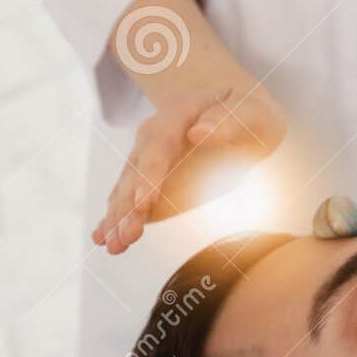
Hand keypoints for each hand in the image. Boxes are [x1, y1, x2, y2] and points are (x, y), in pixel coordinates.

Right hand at [92, 83, 287, 254]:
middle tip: (126, 235)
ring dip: (119, 217)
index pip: (159, 146)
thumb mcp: (252, 112)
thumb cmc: (249, 114)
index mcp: (178, 114)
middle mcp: (154, 135)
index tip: (144, 203)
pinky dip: (117, 217)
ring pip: (128, 188)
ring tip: (114, 245)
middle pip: (137, 171)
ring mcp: (147, 155)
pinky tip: (104, 238)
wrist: (236, 111)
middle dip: (129, 205)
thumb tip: (199, 132)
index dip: (150, 175)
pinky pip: (129, 197)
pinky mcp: (149, 176)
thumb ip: (228, 121)